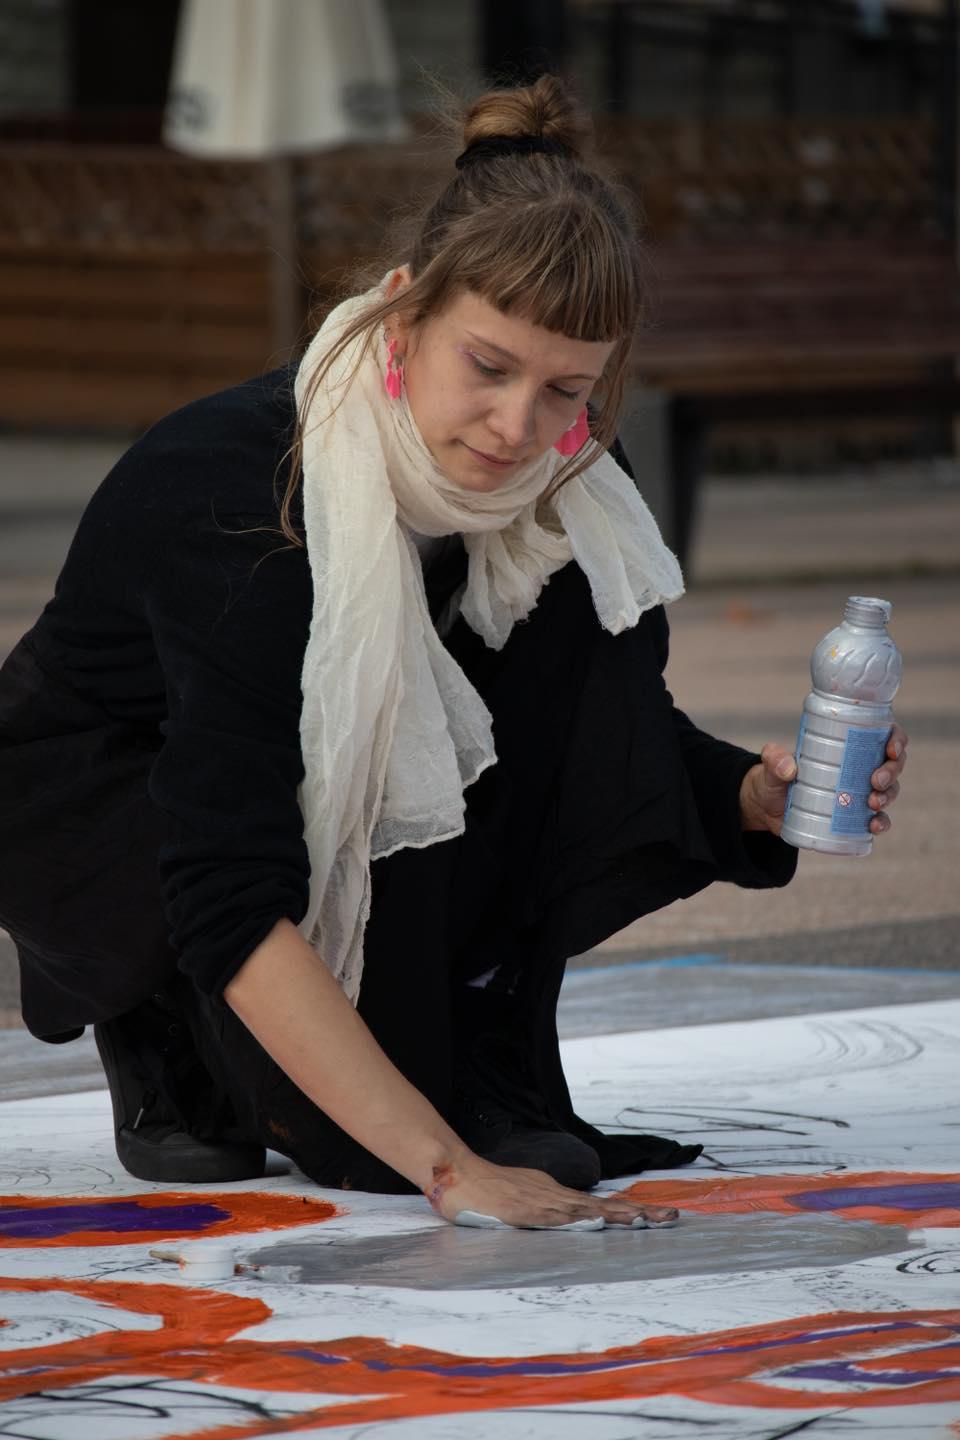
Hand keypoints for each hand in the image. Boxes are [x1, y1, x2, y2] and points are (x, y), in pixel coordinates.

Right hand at [425, 1154, 678, 1230]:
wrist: (455, 1173)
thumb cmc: (484, 1190)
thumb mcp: (521, 1201)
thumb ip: (542, 1210)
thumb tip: (563, 1219)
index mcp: (555, 1194)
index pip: (600, 1204)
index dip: (629, 1210)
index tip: (658, 1217)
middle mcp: (553, 1195)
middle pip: (603, 1205)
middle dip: (638, 1212)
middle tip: (673, 1218)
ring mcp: (539, 1201)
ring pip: (585, 1210)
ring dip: (616, 1215)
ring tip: (646, 1221)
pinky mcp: (522, 1210)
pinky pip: (554, 1217)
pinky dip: (577, 1220)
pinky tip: (594, 1224)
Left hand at [739, 725, 908, 837]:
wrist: (766, 808)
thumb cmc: (773, 776)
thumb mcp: (770, 763)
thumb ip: (774, 759)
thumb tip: (790, 769)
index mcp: (847, 744)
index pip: (883, 735)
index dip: (896, 739)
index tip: (891, 749)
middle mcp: (859, 766)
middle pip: (892, 764)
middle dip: (892, 771)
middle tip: (876, 780)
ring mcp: (859, 792)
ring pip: (889, 791)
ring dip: (888, 796)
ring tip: (872, 803)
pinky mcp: (854, 816)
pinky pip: (877, 819)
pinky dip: (881, 823)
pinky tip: (874, 826)